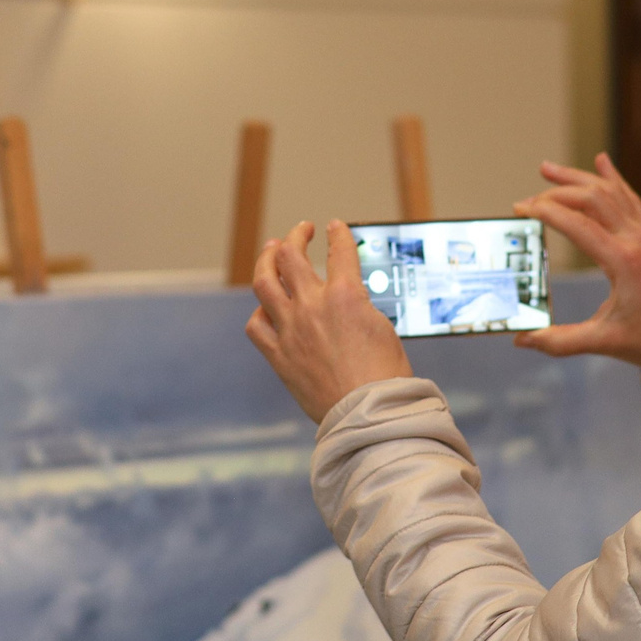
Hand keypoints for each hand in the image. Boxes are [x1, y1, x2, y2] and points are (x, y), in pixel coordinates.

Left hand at [247, 220, 415, 421]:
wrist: (369, 413)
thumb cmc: (384, 377)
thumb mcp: (382, 326)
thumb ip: (359, 305)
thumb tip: (347, 299)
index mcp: (346, 295)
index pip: (340, 251)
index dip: (338, 234)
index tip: (334, 227)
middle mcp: (313, 306)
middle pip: (291, 255)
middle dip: (295, 236)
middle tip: (300, 232)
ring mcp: (291, 329)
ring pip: (264, 281)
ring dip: (266, 260)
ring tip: (270, 251)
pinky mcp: (279, 355)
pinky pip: (256, 325)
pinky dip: (259, 312)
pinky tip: (265, 308)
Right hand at [513, 154, 640, 365]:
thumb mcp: (604, 342)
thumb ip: (561, 341)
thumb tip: (523, 340)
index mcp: (623, 261)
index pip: (578, 225)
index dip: (546, 212)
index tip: (521, 208)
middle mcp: (636, 239)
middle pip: (592, 198)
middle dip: (556, 192)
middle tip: (528, 199)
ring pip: (610, 191)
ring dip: (578, 177)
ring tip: (548, 169)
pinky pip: (629, 197)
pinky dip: (613, 177)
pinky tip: (601, 161)